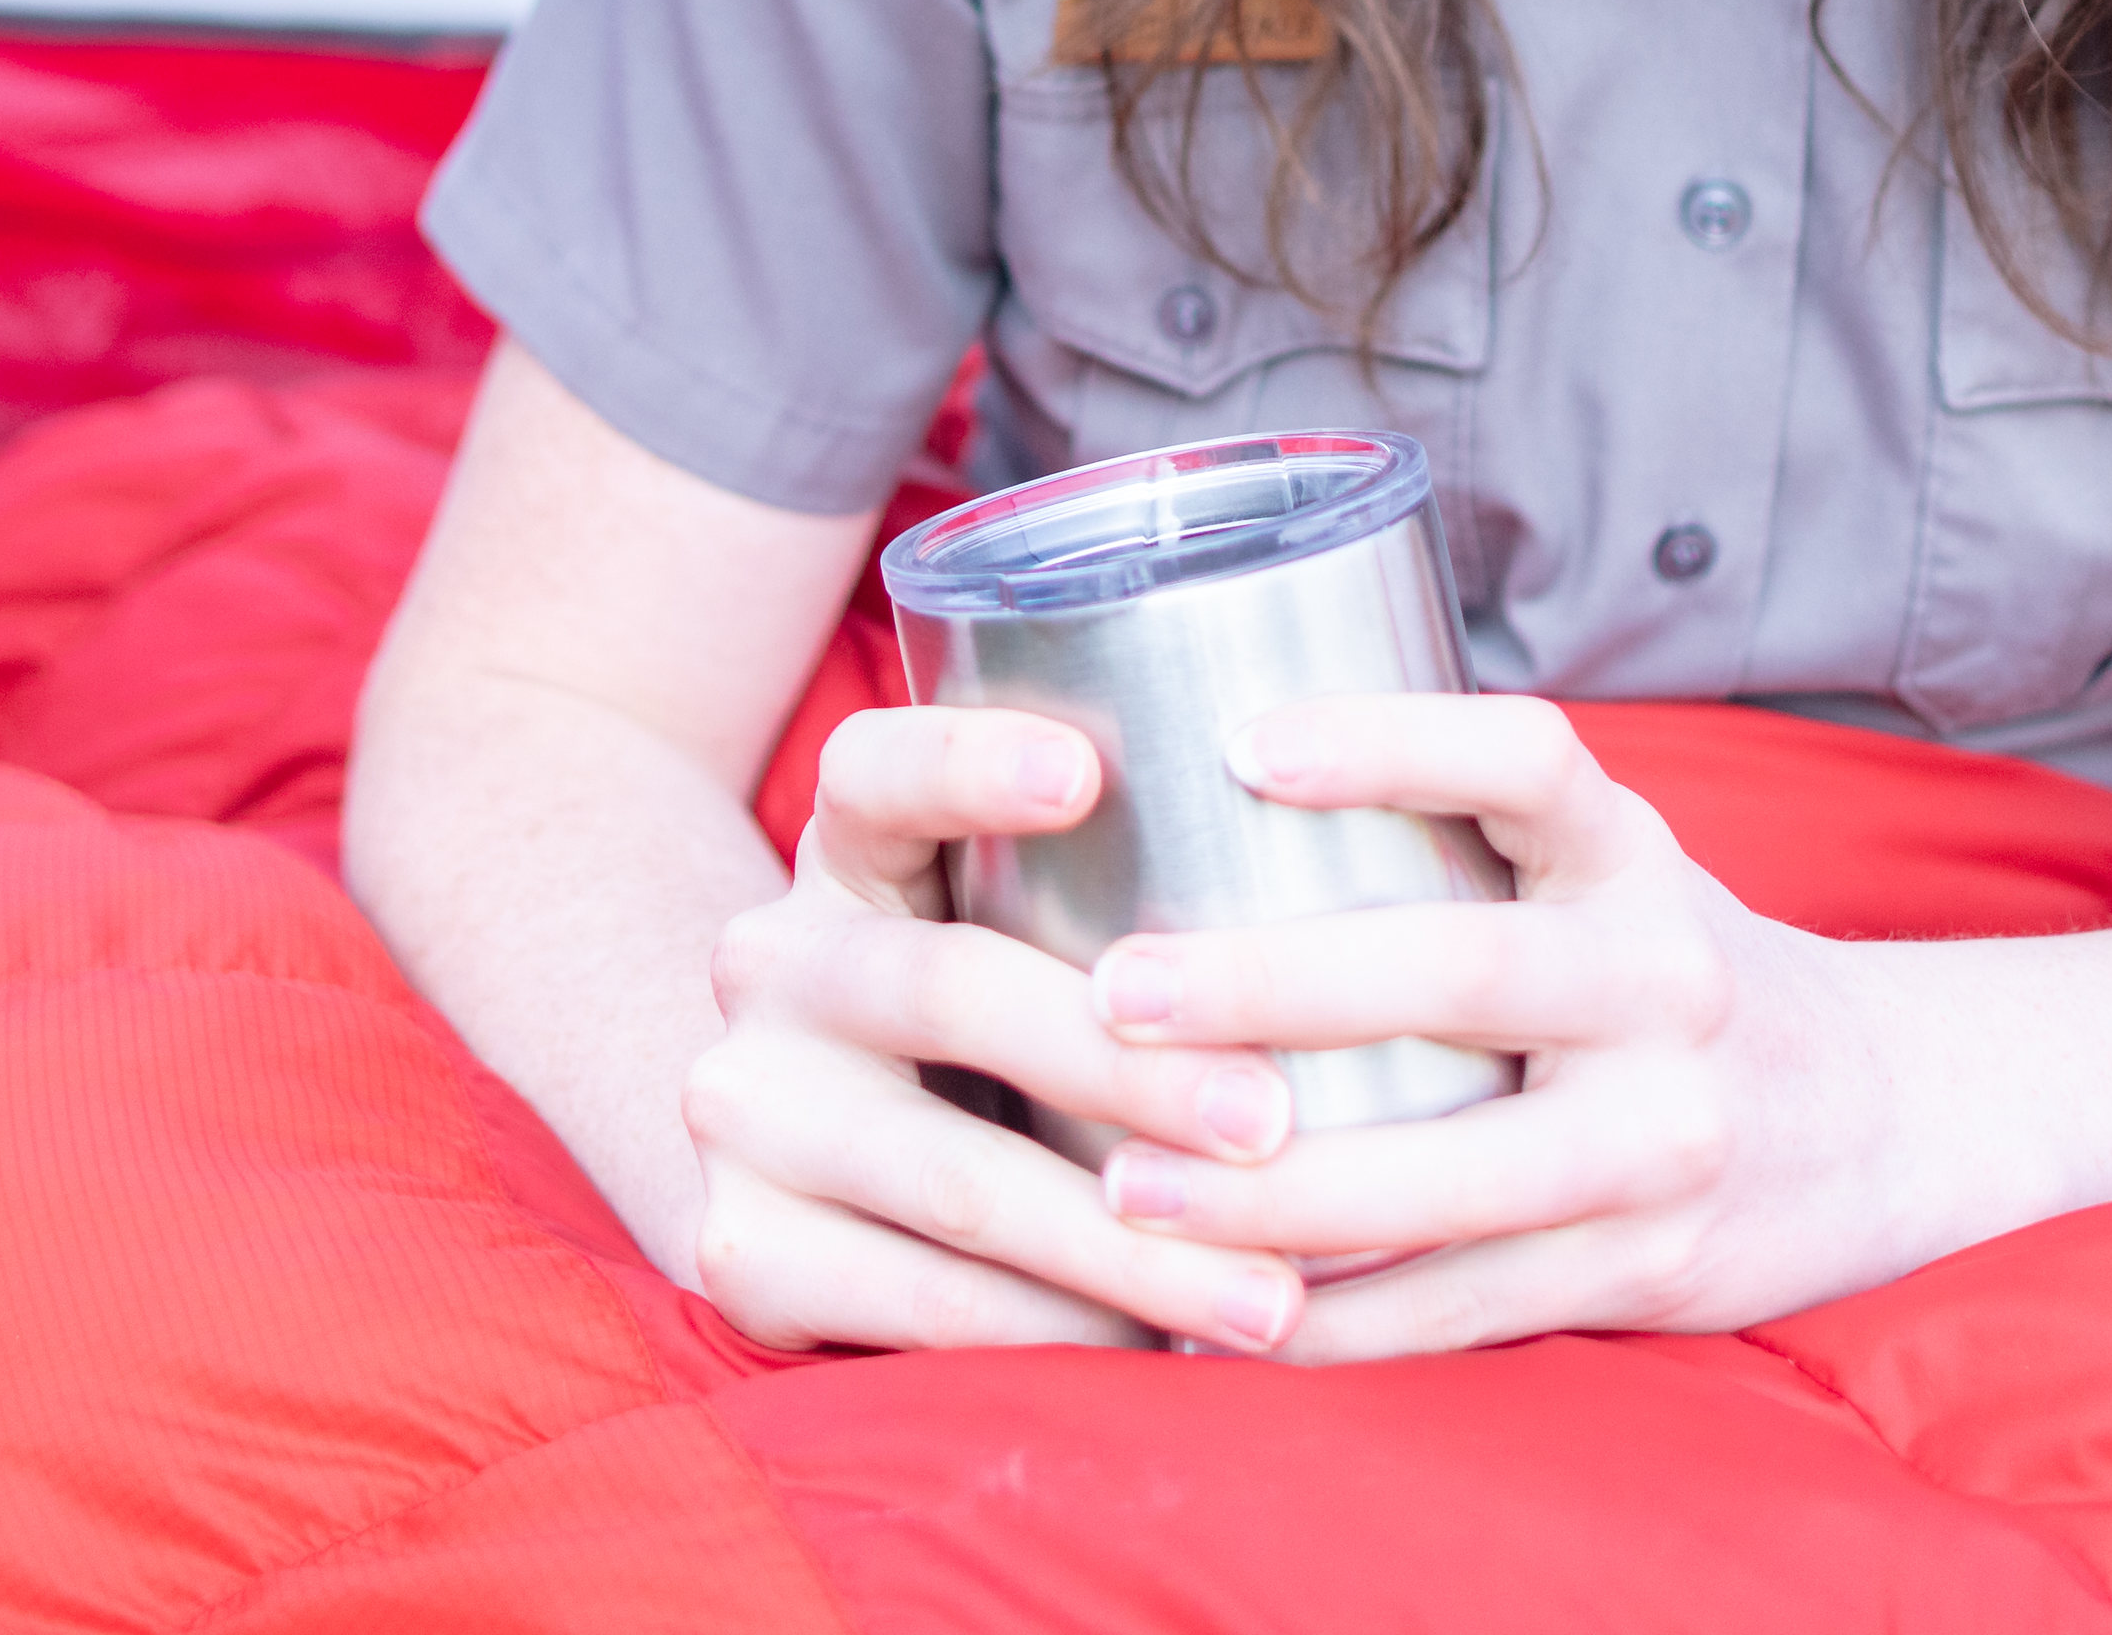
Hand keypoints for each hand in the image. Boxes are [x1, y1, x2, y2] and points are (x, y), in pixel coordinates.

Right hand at [680, 703, 1320, 1354]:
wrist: (786, 1151)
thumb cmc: (975, 1023)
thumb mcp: (996, 925)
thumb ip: (1111, 900)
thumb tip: (1372, 943)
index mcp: (843, 853)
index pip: (877, 769)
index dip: (967, 760)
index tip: (1085, 774)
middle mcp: (770, 963)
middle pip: (948, 990)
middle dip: (1129, 1067)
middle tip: (1274, 1122)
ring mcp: (740, 1112)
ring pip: (955, 1181)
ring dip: (1129, 1250)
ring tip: (1267, 1295)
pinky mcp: (739, 1251)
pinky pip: (924, 1304)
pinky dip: (1058, 1333)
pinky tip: (1158, 1350)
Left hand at [1069, 694, 1947, 1361]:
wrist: (1884, 1118)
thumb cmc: (1663, 975)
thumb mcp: (1603, 874)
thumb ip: (1452, 848)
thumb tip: (1185, 805)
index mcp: (1633, 857)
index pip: (1524, 760)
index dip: (1390, 740)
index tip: (1243, 745)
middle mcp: (1663, 981)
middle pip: (1461, 973)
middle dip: (1271, 986)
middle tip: (1115, 997)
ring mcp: (1666, 1136)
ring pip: (1454, 1177)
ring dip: (1274, 1197)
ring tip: (1124, 1194)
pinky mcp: (1650, 1268)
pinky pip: (1467, 1307)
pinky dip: (1333, 1322)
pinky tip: (1216, 1317)